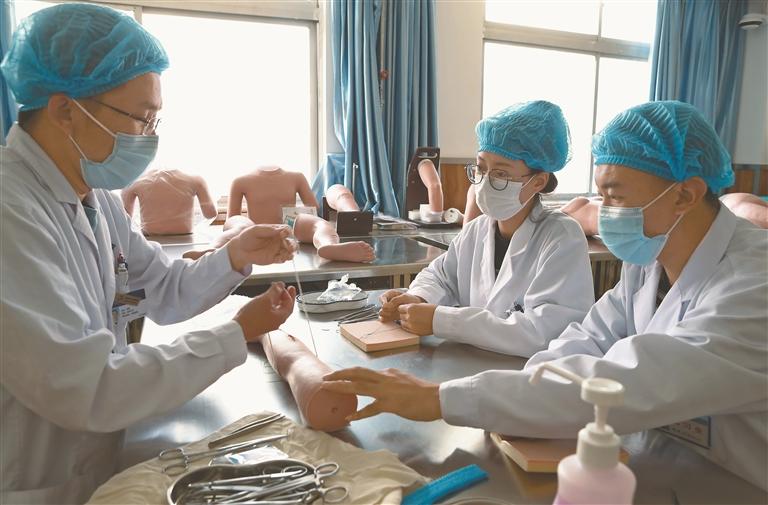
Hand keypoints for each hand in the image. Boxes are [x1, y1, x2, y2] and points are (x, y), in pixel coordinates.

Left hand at [227, 224, 296, 270]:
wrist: (240, 250)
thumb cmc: (247, 237)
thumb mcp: (255, 230)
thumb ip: (267, 230)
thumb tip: (280, 229)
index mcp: (275, 231)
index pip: (286, 230)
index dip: (288, 232)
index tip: (284, 234)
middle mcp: (278, 240)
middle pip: (291, 241)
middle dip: (293, 245)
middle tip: (290, 247)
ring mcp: (277, 250)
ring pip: (289, 251)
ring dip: (291, 253)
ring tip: (288, 255)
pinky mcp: (274, 258)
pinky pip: (283, 259)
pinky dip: (284, 260)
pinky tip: (280, 259)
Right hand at [234, 282, 296, 341]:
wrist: (237, 330)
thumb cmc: (251, 317)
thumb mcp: (265, 299)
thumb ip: (275, 291)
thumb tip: (281, 285)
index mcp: (281, 317)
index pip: (290, 304)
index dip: (288, 293)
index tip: (286, 286)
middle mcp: (276, 322)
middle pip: (284, 307)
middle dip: (284, 296)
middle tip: (285, 289)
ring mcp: (268, 324)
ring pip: (276, 309)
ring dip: (276, 299)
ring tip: (274, 292)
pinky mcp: (260, 324)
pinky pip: (268, 312)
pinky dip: (269, 304)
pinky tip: (264, 301)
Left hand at [322, 367, 441, 421]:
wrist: (437, 397)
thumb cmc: (425, 392)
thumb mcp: (406, 380)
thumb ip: (393, 382)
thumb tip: (386, 385)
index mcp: (388, 373)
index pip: (365, 372)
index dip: (350, 373)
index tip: (339, 375)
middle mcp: (384, 378)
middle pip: (357, 373)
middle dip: (339, 375)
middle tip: (325, 378)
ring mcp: (386, 390)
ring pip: (358, 386)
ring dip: (341, 386)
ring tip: (328, 388)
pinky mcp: (390, 403)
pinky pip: (370, 409)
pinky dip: (358, 413)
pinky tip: (349, 416)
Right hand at [378, 290, 424, 321]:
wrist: (416, 306)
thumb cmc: (411, 299)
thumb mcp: (405, 297)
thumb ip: (395, 300)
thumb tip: (385, 306)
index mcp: (390, 294)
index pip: (382, 297)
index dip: (384, 302)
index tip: (388, 306)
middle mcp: (388, 301)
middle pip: (381, 306)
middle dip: (386, 310)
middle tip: (392, 311)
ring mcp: (388, 309)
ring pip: (382, 313)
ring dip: (386, 315)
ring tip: (393, 315)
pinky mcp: (390, 315)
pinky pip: (384, 318)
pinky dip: (386, 319)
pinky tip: (391, 320)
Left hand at [397, 303, 436, 335]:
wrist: (440, 319)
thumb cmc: (432, 311)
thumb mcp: (420, 305)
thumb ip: (411, 307)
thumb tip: (405, 309)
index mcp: (410, 308)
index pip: (400, 308)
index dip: (403, 309)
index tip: (406, 310)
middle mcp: (409, 316)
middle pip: (401, 316)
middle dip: (405, 315)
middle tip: (411, 315)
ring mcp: (411, 325)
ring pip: (402, 323)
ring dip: (406, 321)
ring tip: (413, 320)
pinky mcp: (414, 331)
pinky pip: (406, 329)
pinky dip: (408, 327)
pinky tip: (414, 324)